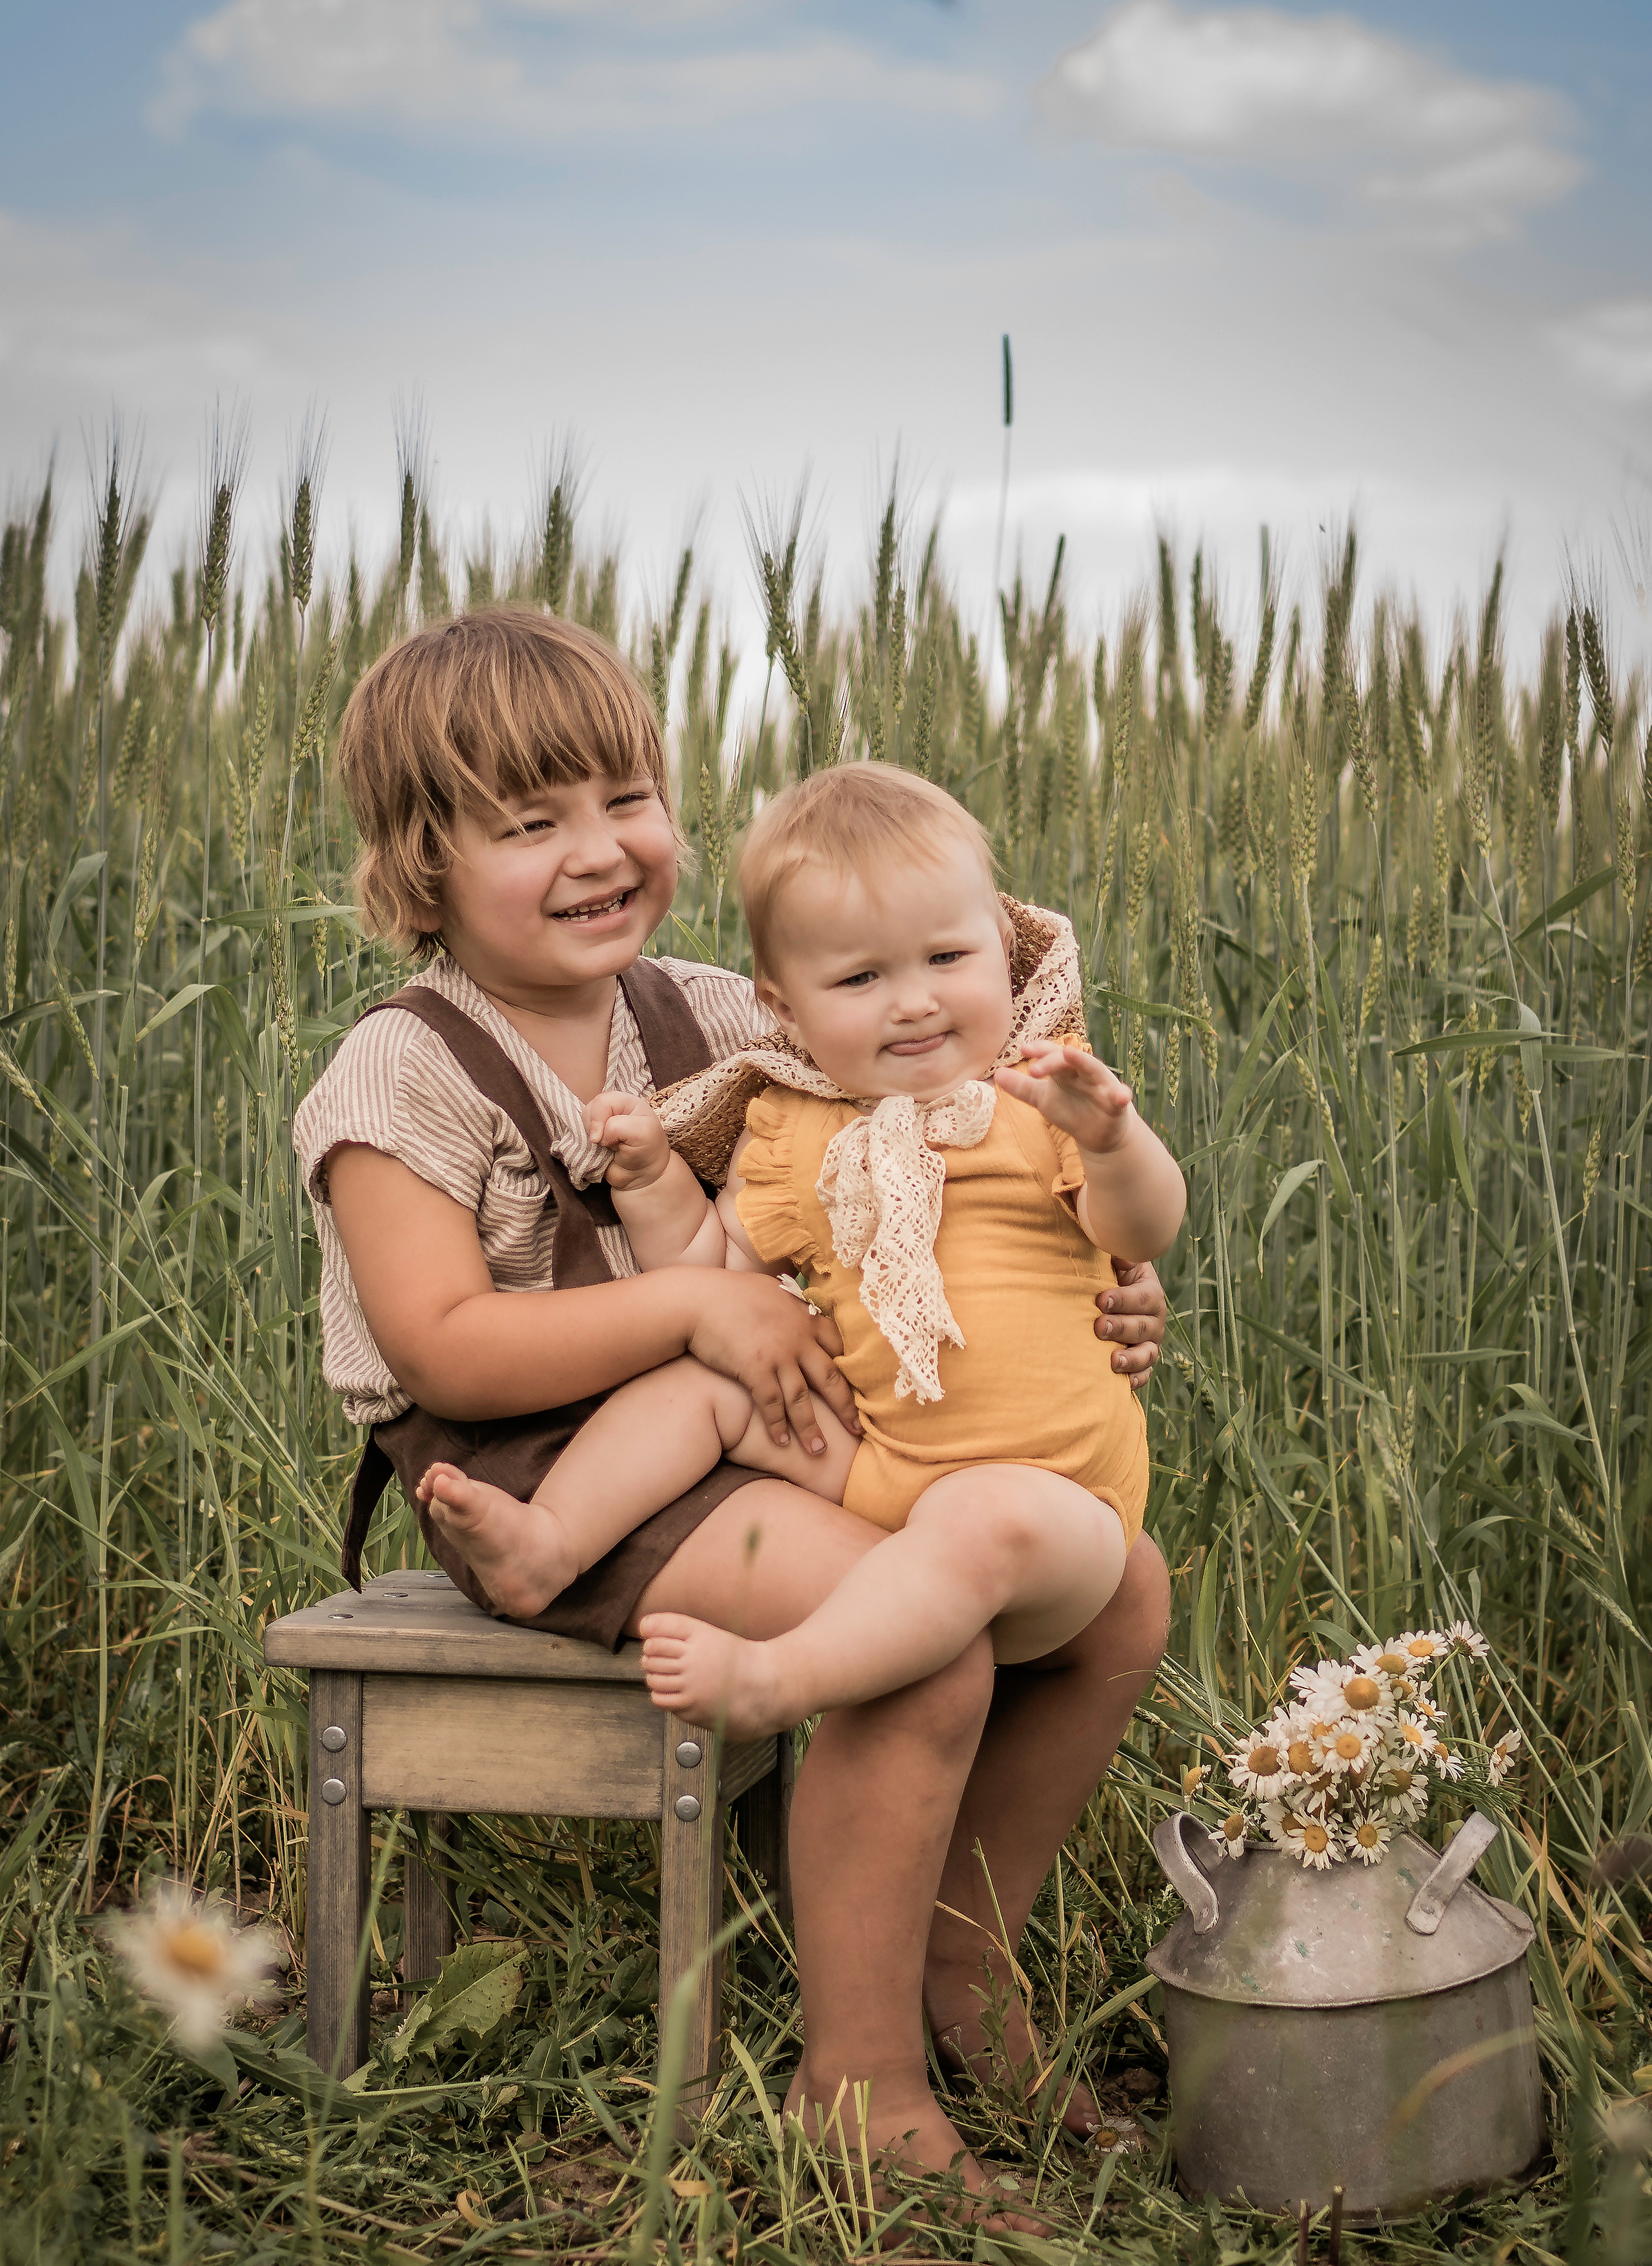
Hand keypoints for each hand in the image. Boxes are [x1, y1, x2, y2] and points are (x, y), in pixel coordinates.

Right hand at [586, 1089, 669, 1191]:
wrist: (641, 1175)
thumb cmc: (647, 1150)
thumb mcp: (641, 1132)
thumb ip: (617, 1126)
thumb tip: (595, 1137)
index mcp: (626, 1102)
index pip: (602, 1102)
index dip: (598, 1119)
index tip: (605, 1141)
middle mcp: (612, 1109)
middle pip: (589, 1109)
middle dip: (593, 1127)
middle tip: (606, 1143)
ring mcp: (601, 1122)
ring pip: (582, 1121)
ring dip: (589, 1136)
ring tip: (604, 1146)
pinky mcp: (593, 1136)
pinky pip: (579, 1134)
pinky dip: (584, 1143)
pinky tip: (596, 1149)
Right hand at [679, 1269, 861, 1452]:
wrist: (697, 1299)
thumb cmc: (730, 1293)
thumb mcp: (770, 1289)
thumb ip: (790, 1303)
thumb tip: (799, 1303)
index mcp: (804, 1317)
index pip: (838, 1346)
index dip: (850, 1369)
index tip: (860, 1389)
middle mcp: (798, 1337)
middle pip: (830, 1378)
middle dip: (845, 1407)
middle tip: (858, 1431)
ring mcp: (778, 1354)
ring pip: (802, 1398)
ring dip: (811, 1428)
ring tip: (819, 1451)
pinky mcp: (755, 1368)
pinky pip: (771, 1404)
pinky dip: (777, 1425)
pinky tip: (781, 1442)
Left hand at [995, 1040, 1133, 1155]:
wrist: (1098, 1135)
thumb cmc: (1071, 1111)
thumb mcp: (1043, 1099)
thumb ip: (1022, 1087)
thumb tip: (996, 1074)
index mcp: (1065, 1070)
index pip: (1052, 1054)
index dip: (1040, 1050)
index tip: (1023, 1050)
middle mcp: (1084, 1072)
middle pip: (1069, 1059)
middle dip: (1052, 1060)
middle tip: (1033, 1070)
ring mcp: (1101, 1086)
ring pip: (1094, 1070)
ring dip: (1083, 1061)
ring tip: (1071, 1054)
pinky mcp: (1116, 1104)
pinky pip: (1120, 1097)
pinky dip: (1121, 1095)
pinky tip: (1121, 1096)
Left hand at [1095, 1258, 1165, 1393]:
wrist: (1107, 1299)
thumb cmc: (1107, 1275)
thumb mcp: (1114, 1259)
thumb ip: (1115, 1251)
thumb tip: (1115, 1246)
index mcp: (1149, 1292)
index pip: (1143, 1296)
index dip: (1123, 1299)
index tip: (1101, 1299)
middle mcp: (1154, 1319)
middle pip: (1143, 1326)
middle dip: (1121, 1328)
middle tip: (1098, 1327)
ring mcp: (1149, 1343)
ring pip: (1146, 1354)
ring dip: (1130, 1359)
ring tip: (1112, 1361)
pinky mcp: (1142, 1362)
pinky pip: (1143, 1374)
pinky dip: (1135, 1380)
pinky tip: (1122, 1383)